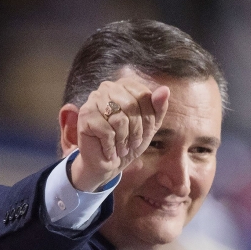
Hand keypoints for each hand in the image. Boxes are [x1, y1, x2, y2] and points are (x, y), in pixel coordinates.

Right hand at [70, 74, 169, 191]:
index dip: (148, 119)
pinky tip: (109, 150)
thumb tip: (165, 89)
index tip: (145, 133)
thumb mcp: (149, 126)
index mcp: (125, 86)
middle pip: (132, 106)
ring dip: (124, 140)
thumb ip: (158, 108)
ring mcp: (94, 99)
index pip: (145, 96)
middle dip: (136, 131)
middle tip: (132, 144)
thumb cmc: (129, 142)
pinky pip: (106, 130)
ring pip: (119, 119)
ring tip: (121, 148)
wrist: (108, 163)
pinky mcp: (85, 114)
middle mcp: (108, 87)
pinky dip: (111, 146)